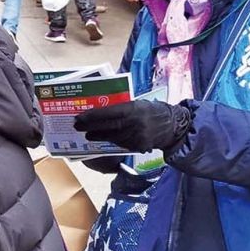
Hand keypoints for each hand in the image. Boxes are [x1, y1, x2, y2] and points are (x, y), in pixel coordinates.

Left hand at [74, 100, 189, 152]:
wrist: (172, 126)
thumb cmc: (151, 111)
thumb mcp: (137, 104)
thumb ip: (121, 107)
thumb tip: (99, 108)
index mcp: (133, 109)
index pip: (109, 112)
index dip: (93, 115)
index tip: (80, 116)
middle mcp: (134, 123)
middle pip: (107, 126)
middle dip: (90, 127)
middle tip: (77, 126)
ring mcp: (136, 136)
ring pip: (112, 137)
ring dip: (97, 136)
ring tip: (87, 134)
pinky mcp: (138, 146)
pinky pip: (120, 144)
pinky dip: (111, 141)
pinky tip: (103, 139)